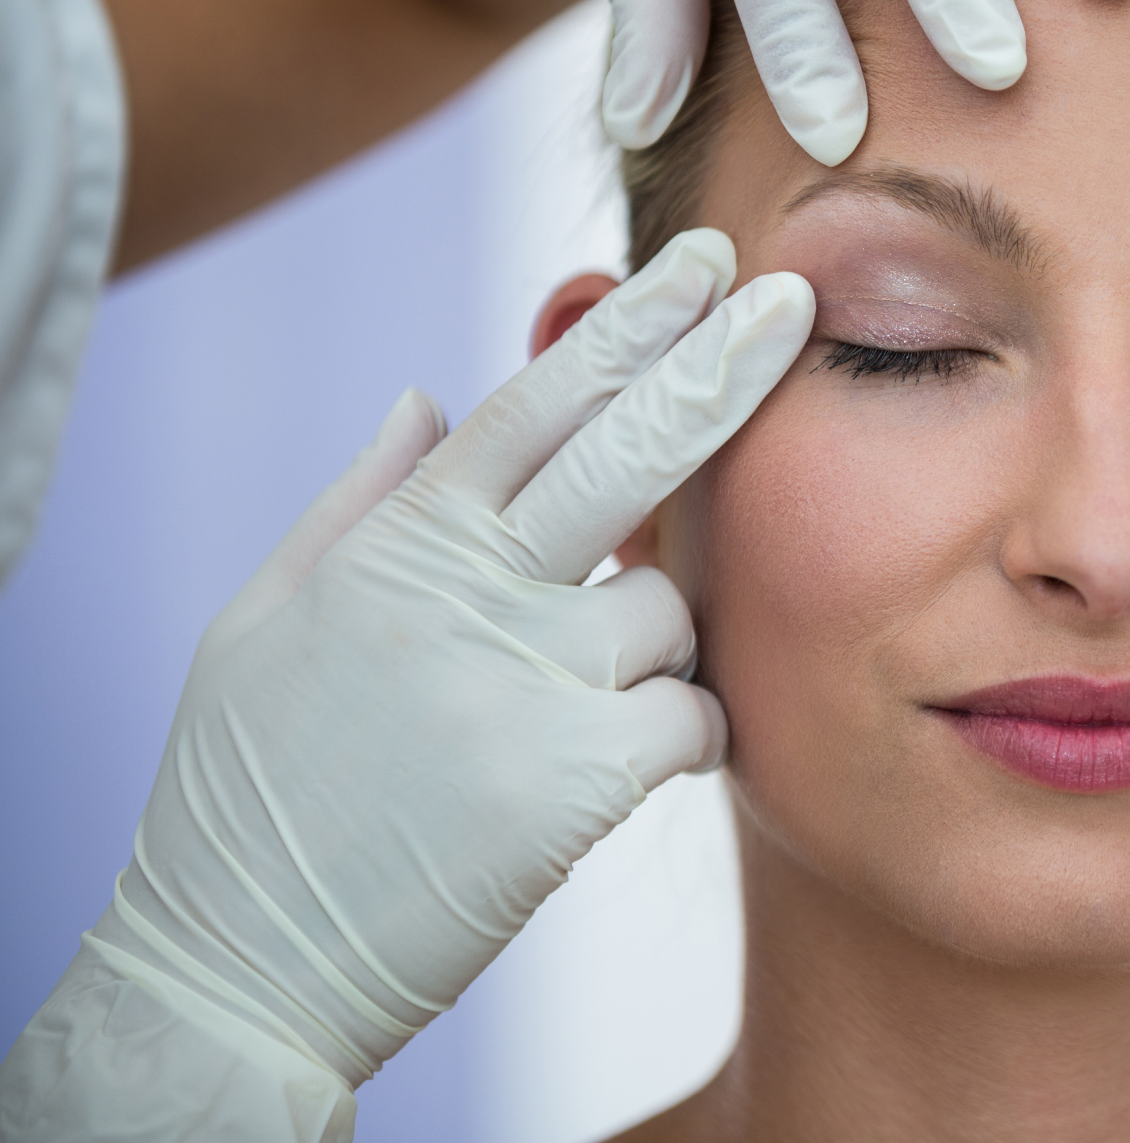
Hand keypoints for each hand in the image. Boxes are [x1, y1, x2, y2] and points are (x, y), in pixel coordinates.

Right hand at [0, 231, 811, 1132]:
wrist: (244, 962)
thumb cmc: (253, 789)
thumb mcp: (267, 619)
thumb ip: (362, 499)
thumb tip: (428, 397)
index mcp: (400, 543)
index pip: (535, 402)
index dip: (625, 324)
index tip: (698, 265)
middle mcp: (468, 592)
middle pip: (624, 448)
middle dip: (717, 363)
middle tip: (788, 303)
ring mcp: (523, 681)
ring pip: (668, 612)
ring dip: (653, 650)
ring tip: (575, 715)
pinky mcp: (572, 781)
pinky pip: (690, 718)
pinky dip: (678, 737)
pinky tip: (620, 769)